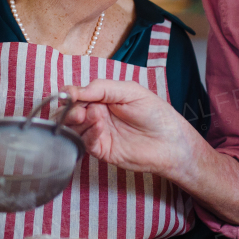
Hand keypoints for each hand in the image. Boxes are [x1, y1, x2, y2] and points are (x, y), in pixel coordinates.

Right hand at [62, 80, 192, 177]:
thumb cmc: (155, 113)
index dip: (70, 94)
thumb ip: (101, 88)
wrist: (170, 141)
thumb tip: (74, 90)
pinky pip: (86, 142)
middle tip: (78, 110)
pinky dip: (89, 134)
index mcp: (102, 98)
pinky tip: (99, 127)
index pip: (77, 94)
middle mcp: (97, 115)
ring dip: (78, 122)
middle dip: (69, 110)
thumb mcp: (129, 91)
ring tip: (91, 116)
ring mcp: (98, 133)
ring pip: (74, 128)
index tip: (68, 94)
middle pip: (71, 112)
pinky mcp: (101, 150)